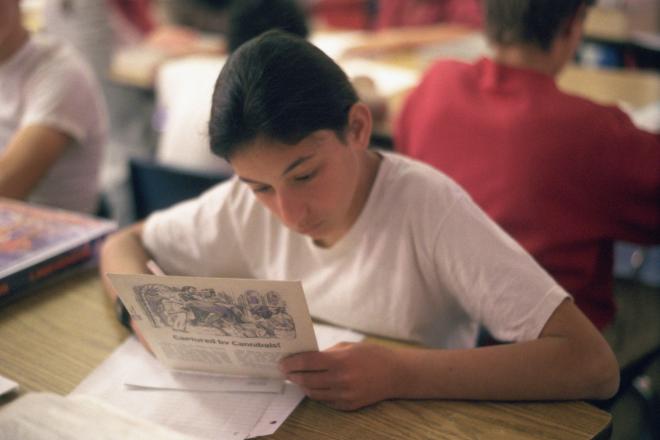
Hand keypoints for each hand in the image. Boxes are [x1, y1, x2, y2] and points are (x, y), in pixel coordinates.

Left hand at [279, 342, 399, 410]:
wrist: (396, 374)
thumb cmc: (372, 355)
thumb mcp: (349, 347)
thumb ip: (327, 353)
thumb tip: (307, 358)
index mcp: (340, 361)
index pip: (307, 363)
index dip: (292, 363)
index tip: (282, 363)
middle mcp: (341, 380)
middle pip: (307, 381)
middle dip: (294, 376)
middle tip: (286, 371)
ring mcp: (344, 395)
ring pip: (314, 393)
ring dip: (303, 386)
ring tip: (299, 378)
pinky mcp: (348, 406)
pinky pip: (326, 401)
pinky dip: (318, 393)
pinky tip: (315, 386)